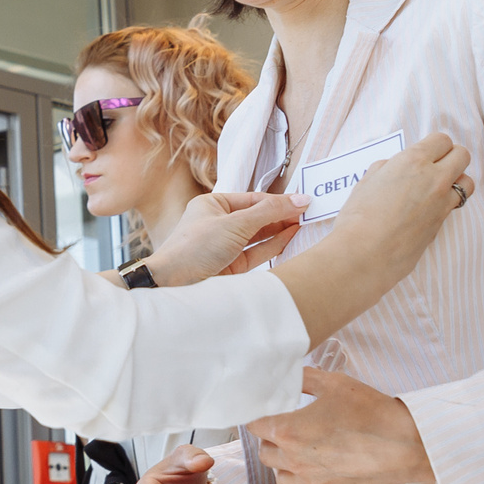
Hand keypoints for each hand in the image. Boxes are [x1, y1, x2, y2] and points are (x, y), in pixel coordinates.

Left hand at [145, 191, 309, 286]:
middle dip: (282, 214)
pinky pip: (257, 251)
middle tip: (309, 212)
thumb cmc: (195, 247)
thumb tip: (299, 199)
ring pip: (259, 234)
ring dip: (281, 229)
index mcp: (213, 205)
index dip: (278, 200)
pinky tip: (291, 237)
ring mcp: (225, 245)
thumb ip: (269, 212)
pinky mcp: (231, 266)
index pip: (252, 198)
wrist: (173, 285)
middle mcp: (218, 223)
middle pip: (257, 216)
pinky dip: (274, 245)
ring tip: (305, 223)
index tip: (303, 201)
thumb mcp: (234, 224)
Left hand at [248, 368, 433, 483]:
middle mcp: (294, 459)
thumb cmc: (371, 412)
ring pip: (279, 478)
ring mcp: (310, 483)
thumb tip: (289, 375)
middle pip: (264, 452)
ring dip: (283, 466)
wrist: (406, 444)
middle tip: (286, 430)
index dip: (258, 417)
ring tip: (296, 455)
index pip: (255, 425)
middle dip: (271, 440)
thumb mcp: (335, 383)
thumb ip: (306, 378)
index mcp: (288, 430)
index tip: (265, 414)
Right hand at [269, 136, 471, 343]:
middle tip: (436, 166)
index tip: (426, 152)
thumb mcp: (366, 182)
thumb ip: (385, 169)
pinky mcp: (442, 225)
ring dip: (457, 181)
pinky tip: (426, 210)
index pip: (442, 140)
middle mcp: (434, 179)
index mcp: (413, 161)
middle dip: (452, 157)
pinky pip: (453, 206)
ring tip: (437, 188)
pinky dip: (446, 204)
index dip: (434, 145)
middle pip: (463, 155)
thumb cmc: (358, 217)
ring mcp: (442, 203)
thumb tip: (392, 168)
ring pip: (468, 182)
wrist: (364, 254)